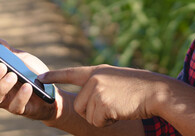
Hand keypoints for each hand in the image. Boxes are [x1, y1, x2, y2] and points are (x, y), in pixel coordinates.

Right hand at [0, 39, 60, 120]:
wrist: (53, 92)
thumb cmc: (34, 74)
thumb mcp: (24, 60)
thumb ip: (10, 52)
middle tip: (1, 66)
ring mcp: (7, 101)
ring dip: (1, 87)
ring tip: (13, 76)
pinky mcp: (20, 109)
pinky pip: (15, 107)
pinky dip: (21, 96)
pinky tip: (28, 86)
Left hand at [38, 65, 169, 127]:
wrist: (156, 92)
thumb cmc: (140, 88)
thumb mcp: (116, 80)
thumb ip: (99, 84)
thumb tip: (83, 101)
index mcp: (97, 71)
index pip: (70, 73)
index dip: (54, 76)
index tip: (39, 78)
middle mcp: (94, 79)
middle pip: (79, 105)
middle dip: (93, 112)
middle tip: (112, 106)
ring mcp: (97, 90)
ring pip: (87, 115)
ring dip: (101, 118)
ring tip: (118, 107)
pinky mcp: (102, 104)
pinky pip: (96, 122)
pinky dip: (107, 123)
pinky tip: (120, 112)